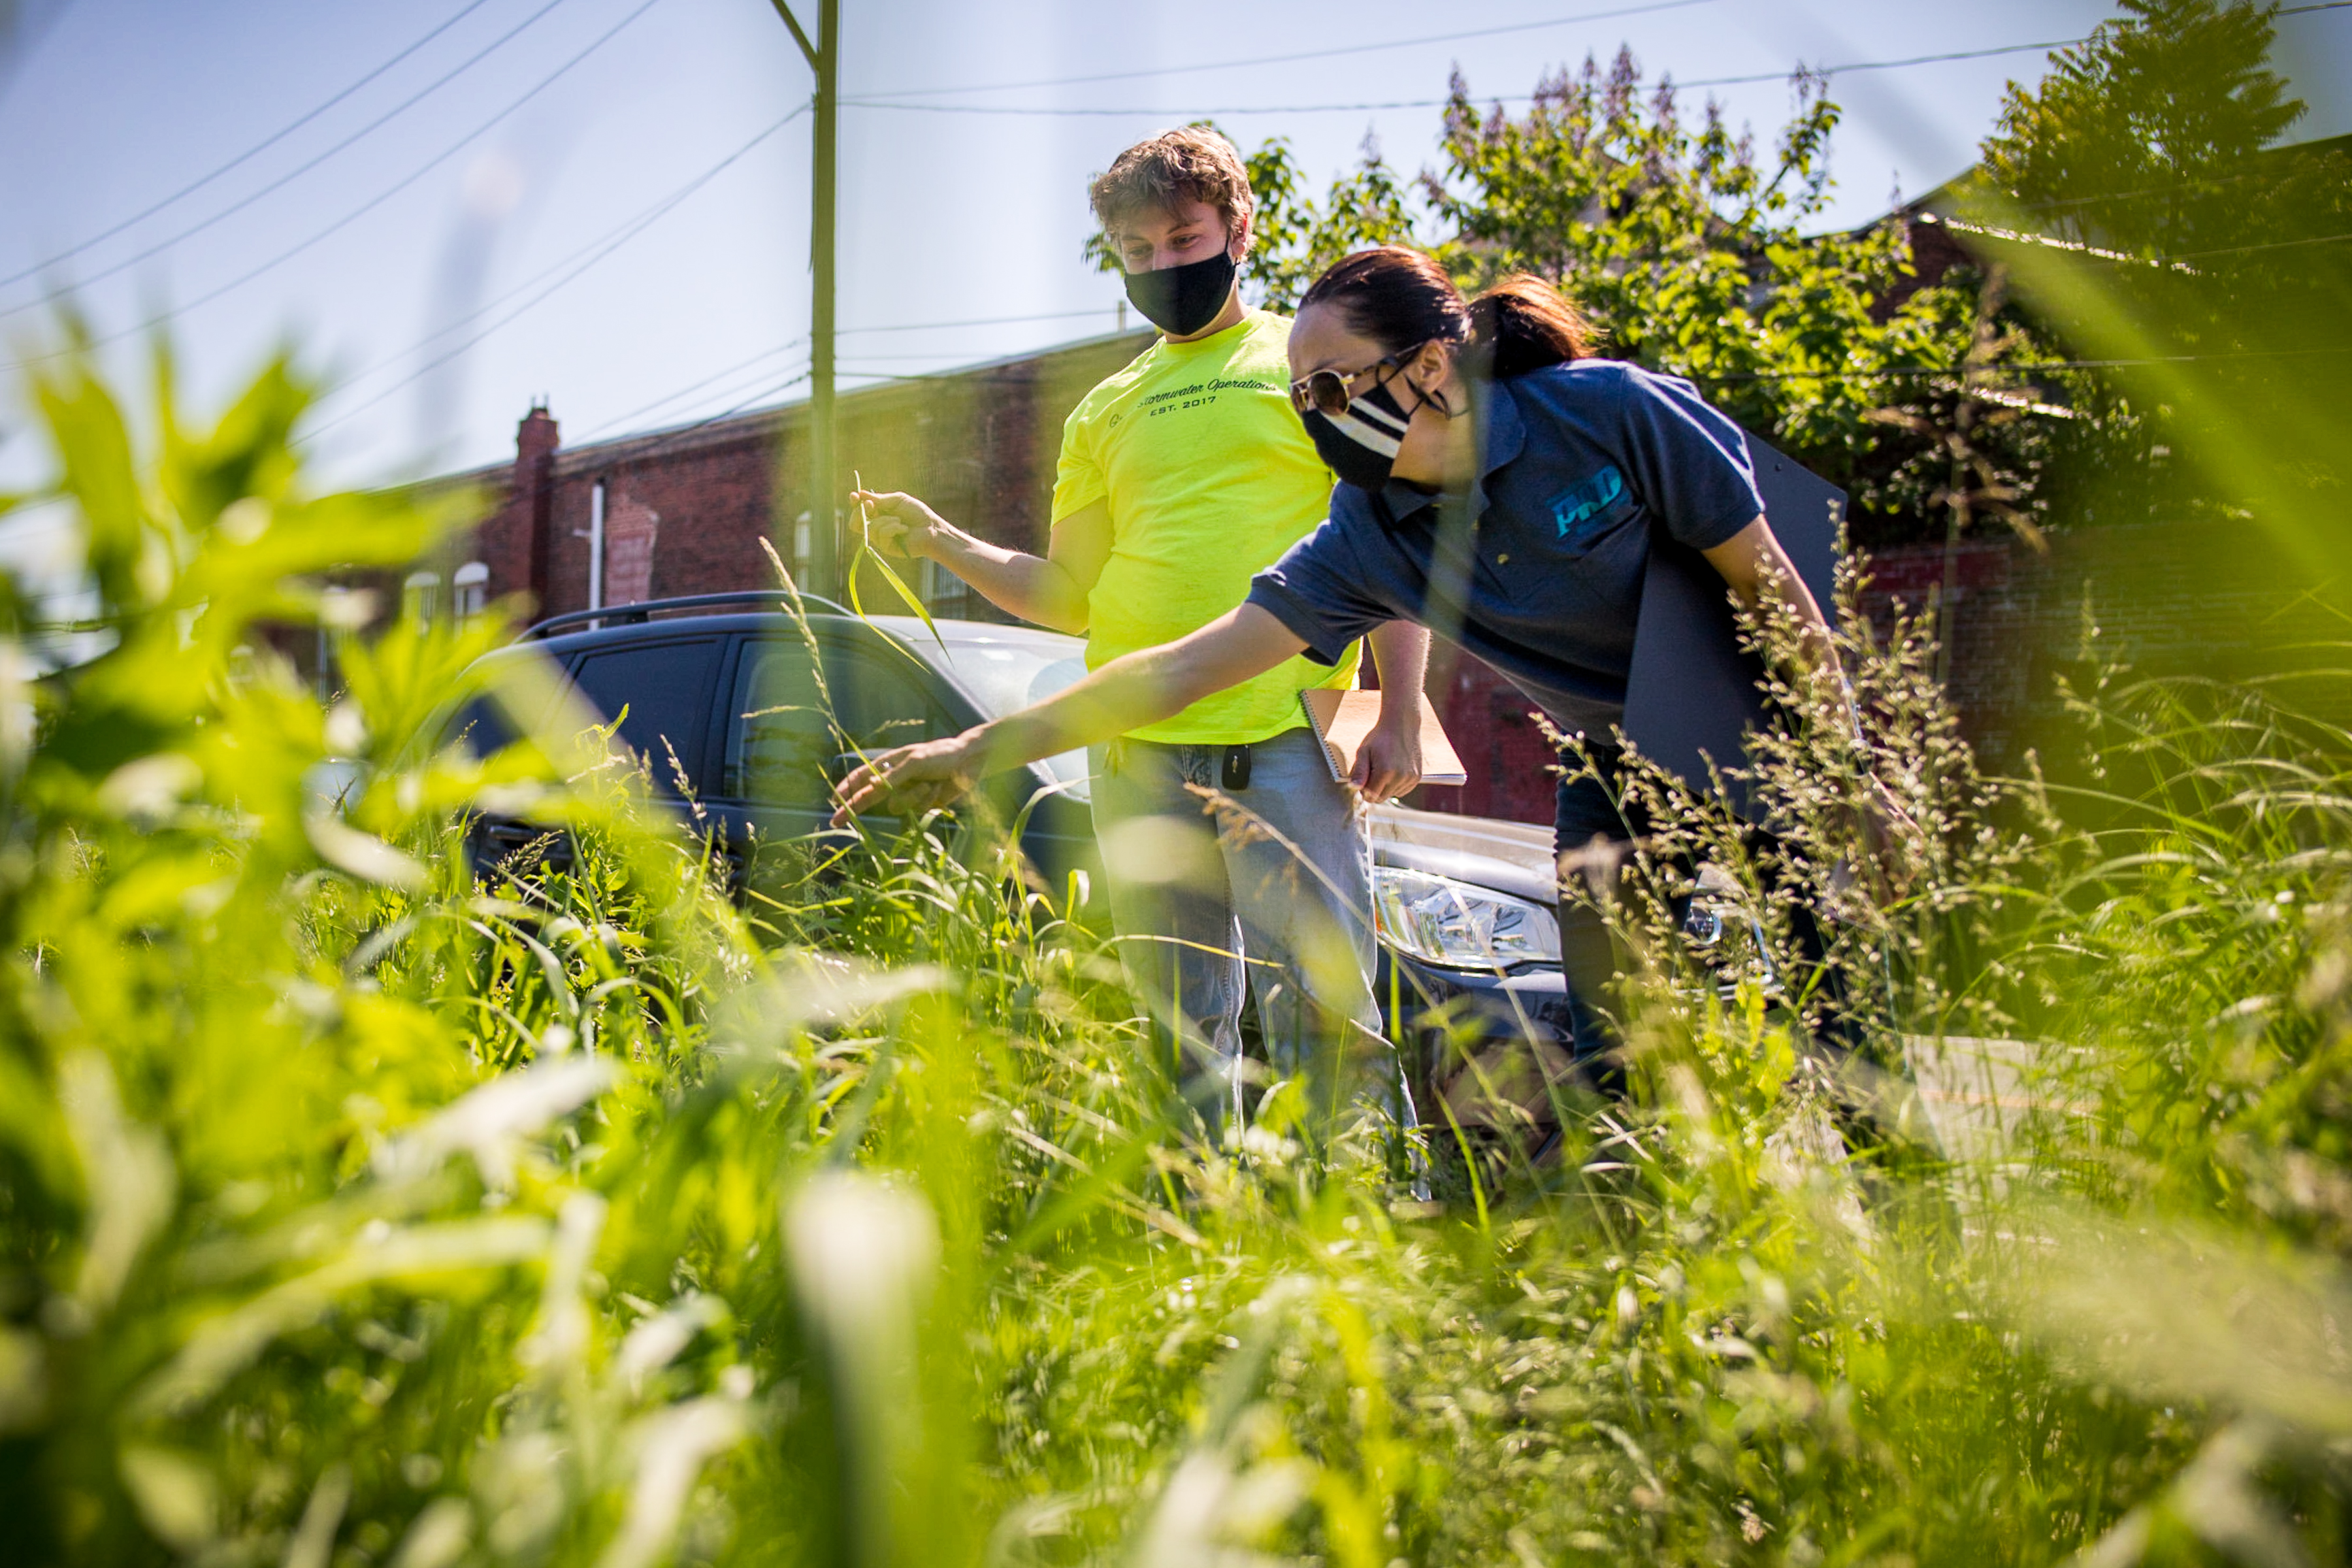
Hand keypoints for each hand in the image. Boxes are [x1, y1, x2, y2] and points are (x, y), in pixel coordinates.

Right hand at [831, 735, 978, 825]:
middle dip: (854, 808)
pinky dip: (928, 800)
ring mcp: (908, 793)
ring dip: (914, 797)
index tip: (833, 801)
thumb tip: (870, 786)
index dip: (846, 789)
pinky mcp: (922, 804)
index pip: (861, 777)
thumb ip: (893, 776)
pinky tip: (939, 788)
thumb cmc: (941, 754)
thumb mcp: (916, 761)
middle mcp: (895, 780)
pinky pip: (916, 810)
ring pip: (897, 807)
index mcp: (889, 764)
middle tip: (836, 822)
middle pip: (869, 798)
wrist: (970, 762)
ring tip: (930, 783)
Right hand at [850, 490, 948, 560]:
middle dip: (861, 512)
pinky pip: (881, 535)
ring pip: (870, 528)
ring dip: (885, 520)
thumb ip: (880, 499)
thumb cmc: (918, 513)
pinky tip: (904, 529)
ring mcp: (881, 539)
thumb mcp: (898, 500)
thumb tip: (861, 494)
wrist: (932, 528)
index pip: (860, 511)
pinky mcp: (887, 548)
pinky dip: (893, 528)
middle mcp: (877, 527)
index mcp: (878, 515)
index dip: (855, 503)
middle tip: (872, 506)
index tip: (854, 495)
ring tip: (900, 520)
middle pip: (855, 524)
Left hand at [1350, 709, 1422, 805]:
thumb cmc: (1380, 737)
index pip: (1370, 796)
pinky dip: (1396, 785)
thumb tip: (1355, 788)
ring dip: (1385, 788)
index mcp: (1385, 771)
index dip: (1363, 791)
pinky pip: (1402, 790)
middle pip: (1381, 798)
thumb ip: (1359, 771)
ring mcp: (1410, 778)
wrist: (1401, 725)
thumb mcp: (1363, 751)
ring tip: (1384, 768)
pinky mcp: (1417, 777)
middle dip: (1374, 790)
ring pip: (1392, 795)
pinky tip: (1394, 770)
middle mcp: (1400, 777)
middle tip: (1372, 773)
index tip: (1362, 780)